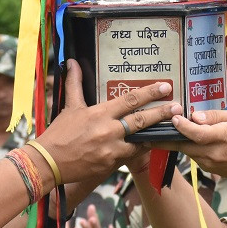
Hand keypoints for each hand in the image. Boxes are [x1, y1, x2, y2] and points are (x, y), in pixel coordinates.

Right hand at [36, 60, 175, 183]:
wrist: (49, 163)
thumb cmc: (59, 133)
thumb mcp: (69, 106)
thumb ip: (74, 84)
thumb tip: (71, 62)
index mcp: (100, 114)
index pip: (130, 100)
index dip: (150, 93)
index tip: (165, 86)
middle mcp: (108, 131)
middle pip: (141, 121)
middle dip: (162, 113)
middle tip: (178, 107)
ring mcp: (111, 150)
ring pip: (140, 141)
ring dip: (155, 135)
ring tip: (171, 128)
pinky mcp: (111, 165)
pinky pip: (131, 156)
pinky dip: (140, 150)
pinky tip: (151, 145)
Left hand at [151, 109, 226, 185]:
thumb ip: (217, 116)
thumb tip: (196, 116)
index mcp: (222, 137)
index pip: (198, 134)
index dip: (184, 127)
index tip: (173, 118)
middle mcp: (211, 152)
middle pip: (183, 144)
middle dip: (164, 137)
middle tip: (146, 129)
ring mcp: (206, 161)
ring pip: (183, 149)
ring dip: (168, 140)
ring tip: (153, 129)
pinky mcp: (202, 166)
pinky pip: (188, 153)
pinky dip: (179, 144)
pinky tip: (169, 136)